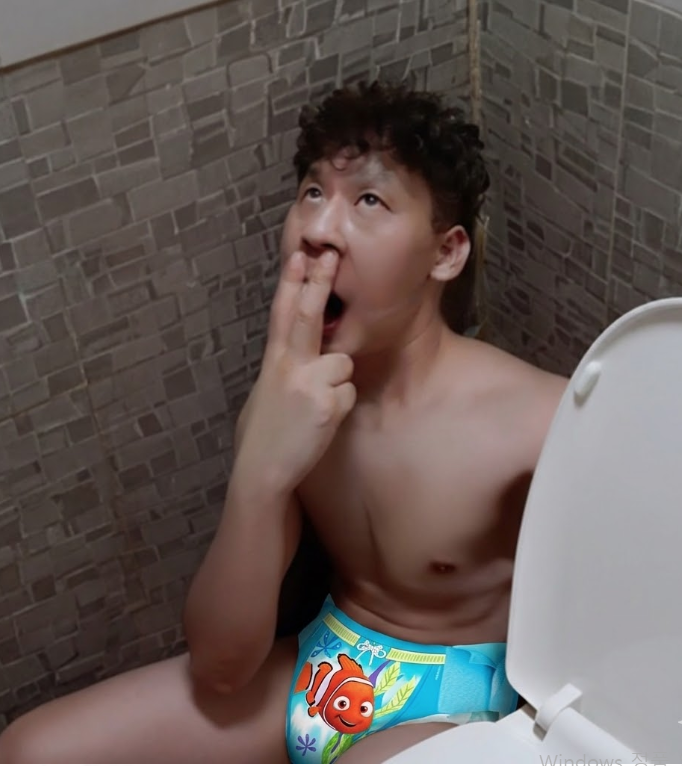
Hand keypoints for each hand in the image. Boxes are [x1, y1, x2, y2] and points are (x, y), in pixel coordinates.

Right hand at [235, 250, 355, 493]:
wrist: (261, 470)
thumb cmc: (264, 433)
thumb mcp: (266, 392)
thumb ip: (284, 368)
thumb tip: (301, 354)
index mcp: (273, 362)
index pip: (282, 313)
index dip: (291, 283)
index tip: (300, 256)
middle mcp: (288, 366)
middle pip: (308, 316)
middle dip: (319, 283)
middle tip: (330, 256)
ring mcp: (307, 383)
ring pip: (342, 363)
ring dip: (336, 383)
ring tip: (315, 407)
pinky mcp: (326, 404)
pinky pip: (347, 393)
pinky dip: (340, 407)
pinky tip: (320, 423)